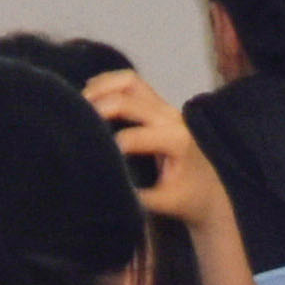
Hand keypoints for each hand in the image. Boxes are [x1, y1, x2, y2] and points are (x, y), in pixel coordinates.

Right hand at [83, 68, 260, 284]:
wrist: (211, 192)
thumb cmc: (188, 200)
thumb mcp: (163, 203)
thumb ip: (136, 197)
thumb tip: (102, 189)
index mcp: (175, 141)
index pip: (130, 138)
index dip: (105, 147)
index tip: (87, 158)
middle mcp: (172, 118)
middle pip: (127, 100)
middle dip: (98, 107)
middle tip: (74, 120)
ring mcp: (167, 108)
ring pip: (130, 81)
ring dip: (102, 87)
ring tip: (79, 101)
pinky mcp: (160, 105)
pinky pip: (132, 82)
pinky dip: (109, 83)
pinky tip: (90, 93)